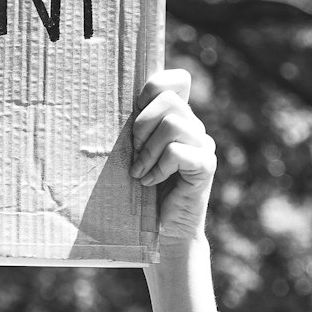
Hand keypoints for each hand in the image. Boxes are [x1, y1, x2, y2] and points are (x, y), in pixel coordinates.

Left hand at [130, 70, 215, 241]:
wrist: (163, 232)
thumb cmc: (140, 193)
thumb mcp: (132, 154)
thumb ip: (132, 130)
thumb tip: (106, 105)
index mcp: (177, 118)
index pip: (176, 80)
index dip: (154, 86)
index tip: (135, 112)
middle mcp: (194, 127)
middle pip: (168, 98)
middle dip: (142, 124)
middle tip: (134, 152)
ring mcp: (203, 146)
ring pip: (174, 123)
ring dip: (148, 149)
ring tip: (140, 172)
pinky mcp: (205, 166)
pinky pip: (179, 151)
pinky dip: (159, 167)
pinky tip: (151, 183)